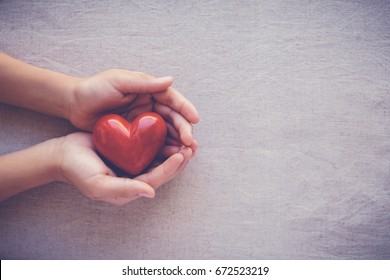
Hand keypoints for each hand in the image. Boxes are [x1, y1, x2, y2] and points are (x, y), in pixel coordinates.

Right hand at [56, 132, 192, 205]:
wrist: (64, 154)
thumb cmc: (79, 171)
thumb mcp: (99, 185)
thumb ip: (125, 189)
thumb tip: (151, 193)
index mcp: (131, 188)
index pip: (156, 179)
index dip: (170, 168)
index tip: (182, 155)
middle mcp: (136, 177)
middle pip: (163, 170)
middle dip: (179, 159)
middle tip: (192, 146)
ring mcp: (134, 163)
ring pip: (160, 157)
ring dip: (175, 149)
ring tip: (188, 139)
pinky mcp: (130, 150)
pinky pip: (150, 145)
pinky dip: (162, 139)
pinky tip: (170, 129)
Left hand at [69, 69, 199, 149]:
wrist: (73, 105)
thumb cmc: (94, 89)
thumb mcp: (118, 81)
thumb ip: (144, 83)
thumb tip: (170, 80)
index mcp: (148, 90)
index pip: (171, 99)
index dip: (185, 109)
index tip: (195, 120)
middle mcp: (150, 105)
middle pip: (173, 118)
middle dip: (184, 130)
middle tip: (191, 143)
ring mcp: (143, 121)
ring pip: (166, 132)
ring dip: (178, 142)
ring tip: (186, 153)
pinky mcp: (136, 135)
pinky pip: (153, 143)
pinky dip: (163, 149)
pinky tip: (170, 157)